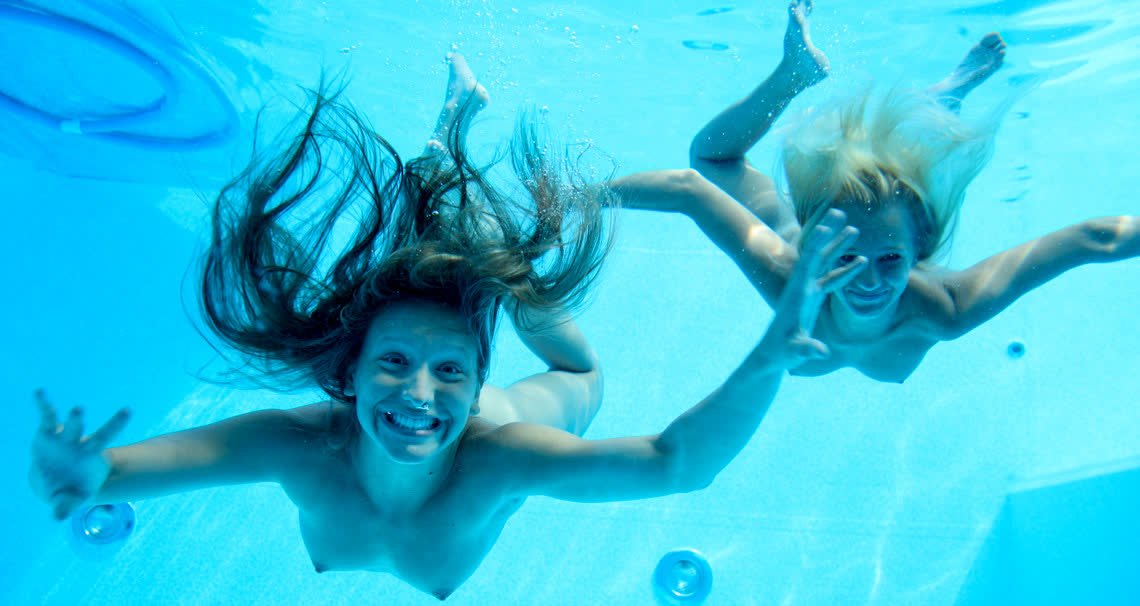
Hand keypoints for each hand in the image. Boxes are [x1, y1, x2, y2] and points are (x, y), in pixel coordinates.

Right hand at [30, 390, 129, 519]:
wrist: (56, 483)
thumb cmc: (70, 491)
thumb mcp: (70, 500)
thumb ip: (66, 505)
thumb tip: (58, 516)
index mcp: (90, 453)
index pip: (106, 436)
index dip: (116, 423)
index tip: (129, 409)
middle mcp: (78, 441)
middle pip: (81, 429)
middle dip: (78, 421)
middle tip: (78, 410)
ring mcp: (63, 437)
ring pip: (64, 423)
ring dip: (62, 416)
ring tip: (63, 407)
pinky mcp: (46, 434)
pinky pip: (45, 418)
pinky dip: (43, 404)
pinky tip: (40, 391)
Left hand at [759, 209, 864, 365]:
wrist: (773, 353)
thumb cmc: (784, 351)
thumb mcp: (796, 350)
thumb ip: (808, 349)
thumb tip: (821, 352)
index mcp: (797, 293)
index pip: (807, 263)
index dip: (816, 245)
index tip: (825, 226)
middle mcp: (801, 286)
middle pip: (817, 254)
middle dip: (829, 234)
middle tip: (840, 211)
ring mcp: (807, 290)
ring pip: (825, 263)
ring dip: (838, 247)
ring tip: (854, 229)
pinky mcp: (812, 297)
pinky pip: (831, 278)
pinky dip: (845, 270)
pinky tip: (862, 262)